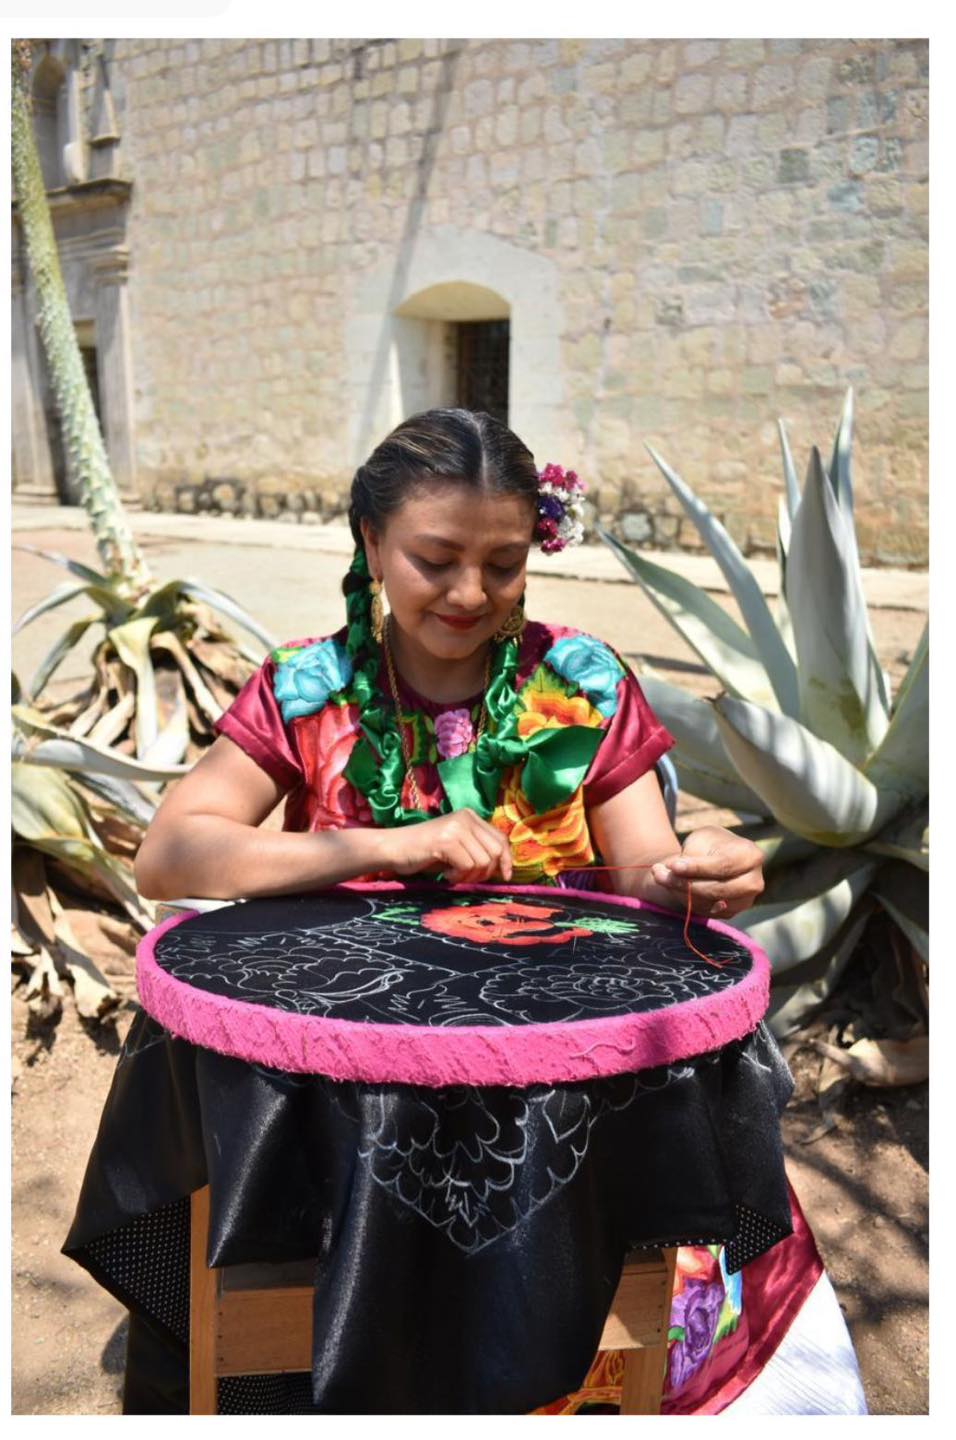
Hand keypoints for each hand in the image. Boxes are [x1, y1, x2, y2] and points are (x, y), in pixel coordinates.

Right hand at [384, 809, 513, 885]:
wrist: (393, 848)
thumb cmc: (424, 853)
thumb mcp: (457, 848)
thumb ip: (477, 850)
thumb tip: (503, 868)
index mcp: (470, 816)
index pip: (500, 838)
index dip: (506, 860)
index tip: (504, 877)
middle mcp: (465, 818)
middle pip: (496, 851)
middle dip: (486, 872)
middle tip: (467, 877)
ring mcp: (456, 827)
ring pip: (483, 862)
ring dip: (469, 876)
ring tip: (453, 874)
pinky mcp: (446, 840)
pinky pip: (467, 866)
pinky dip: (458, 877)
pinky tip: (446, 874)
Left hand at [650, 825, 763, 918]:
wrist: (712, 859)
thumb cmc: (708, 845)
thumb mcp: (700, 840)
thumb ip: (689, 855)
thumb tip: (667, 871)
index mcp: (751, 855)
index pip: (723, 866)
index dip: (697, 868)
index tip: (673, 865)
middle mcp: (753, 881)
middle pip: (718, 889)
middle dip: (686, 884)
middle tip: (659, 874)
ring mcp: (745, 900)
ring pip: (709, 903)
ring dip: (681, 892)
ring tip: (661, 877)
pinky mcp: (732, 913)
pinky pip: (706, 912)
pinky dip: (686, 900)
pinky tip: (674, 887)